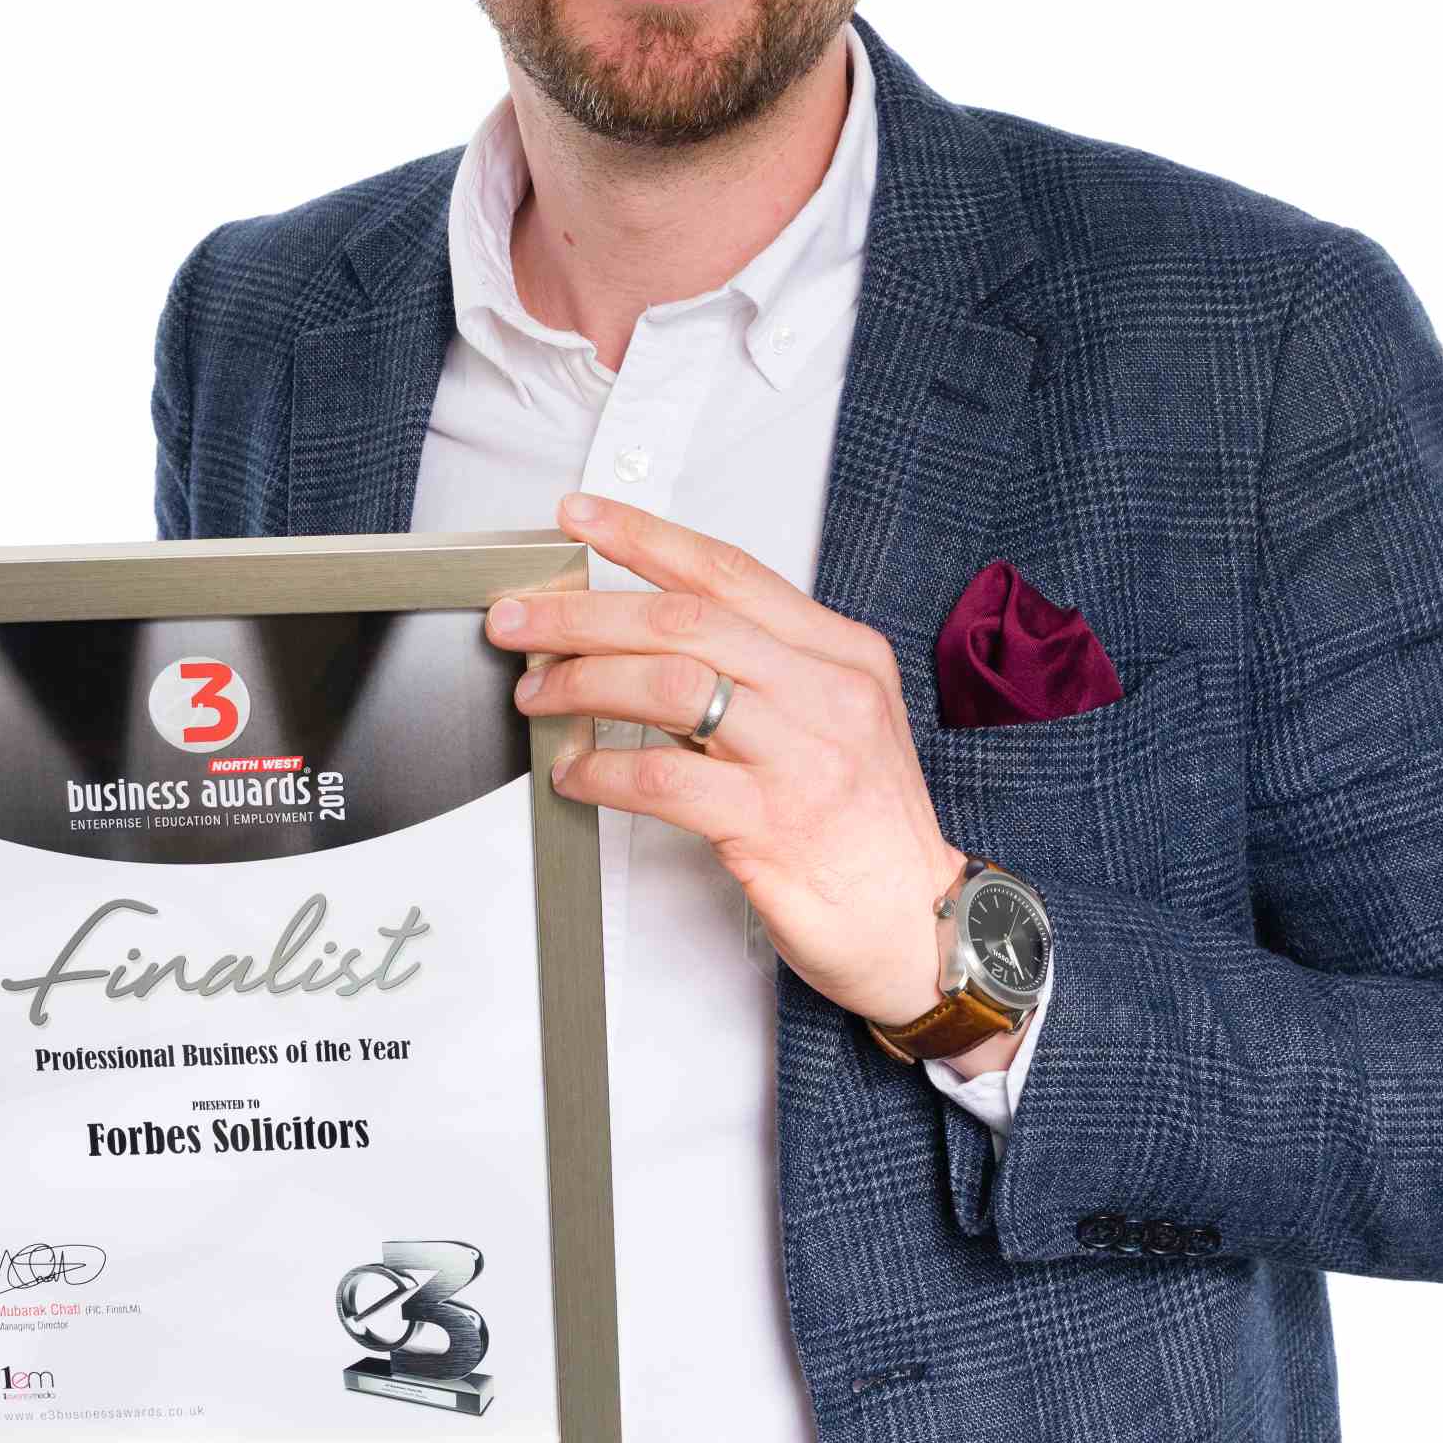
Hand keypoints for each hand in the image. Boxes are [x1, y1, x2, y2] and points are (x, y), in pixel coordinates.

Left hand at [493, 492, 976, 1040]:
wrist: (922, 925)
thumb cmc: (867, 825)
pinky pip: (662, 780)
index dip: (644, 536)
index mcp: (842, 653)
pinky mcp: (771, 826)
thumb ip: (755, 674)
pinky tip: (574, 772)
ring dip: (583, 683)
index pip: (729, 572)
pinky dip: (602, 770)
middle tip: (520, 620)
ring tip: (538, 693)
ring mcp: (803, 758)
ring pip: (669, 685)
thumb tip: (638, 641)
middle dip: (584, 613)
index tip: (580, 517)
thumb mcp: (831, 720)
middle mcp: (828, 693)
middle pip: (685, 621)